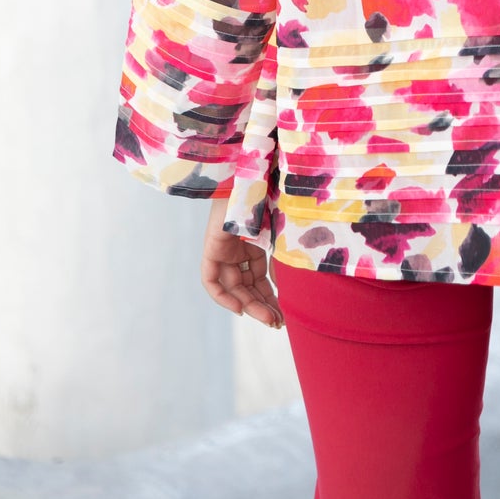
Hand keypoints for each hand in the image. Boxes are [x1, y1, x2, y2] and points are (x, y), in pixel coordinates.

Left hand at [201, 194, 283, 328]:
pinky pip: (211, 280)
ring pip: (233, 286)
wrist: (257, 175)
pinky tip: (240, 309)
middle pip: (246, 286)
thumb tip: (288, 288)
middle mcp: (237, 248)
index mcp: (253, 243)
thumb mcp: (282, 234)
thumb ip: (282, 260)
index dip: (269, 297)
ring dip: (249, 305)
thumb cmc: (274, 198)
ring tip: (269, 320)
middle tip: (277, 323)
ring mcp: (224, 249)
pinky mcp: (211, 248)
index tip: (282, 314)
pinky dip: (222, 296)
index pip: (258, 278)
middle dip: (262, 306)